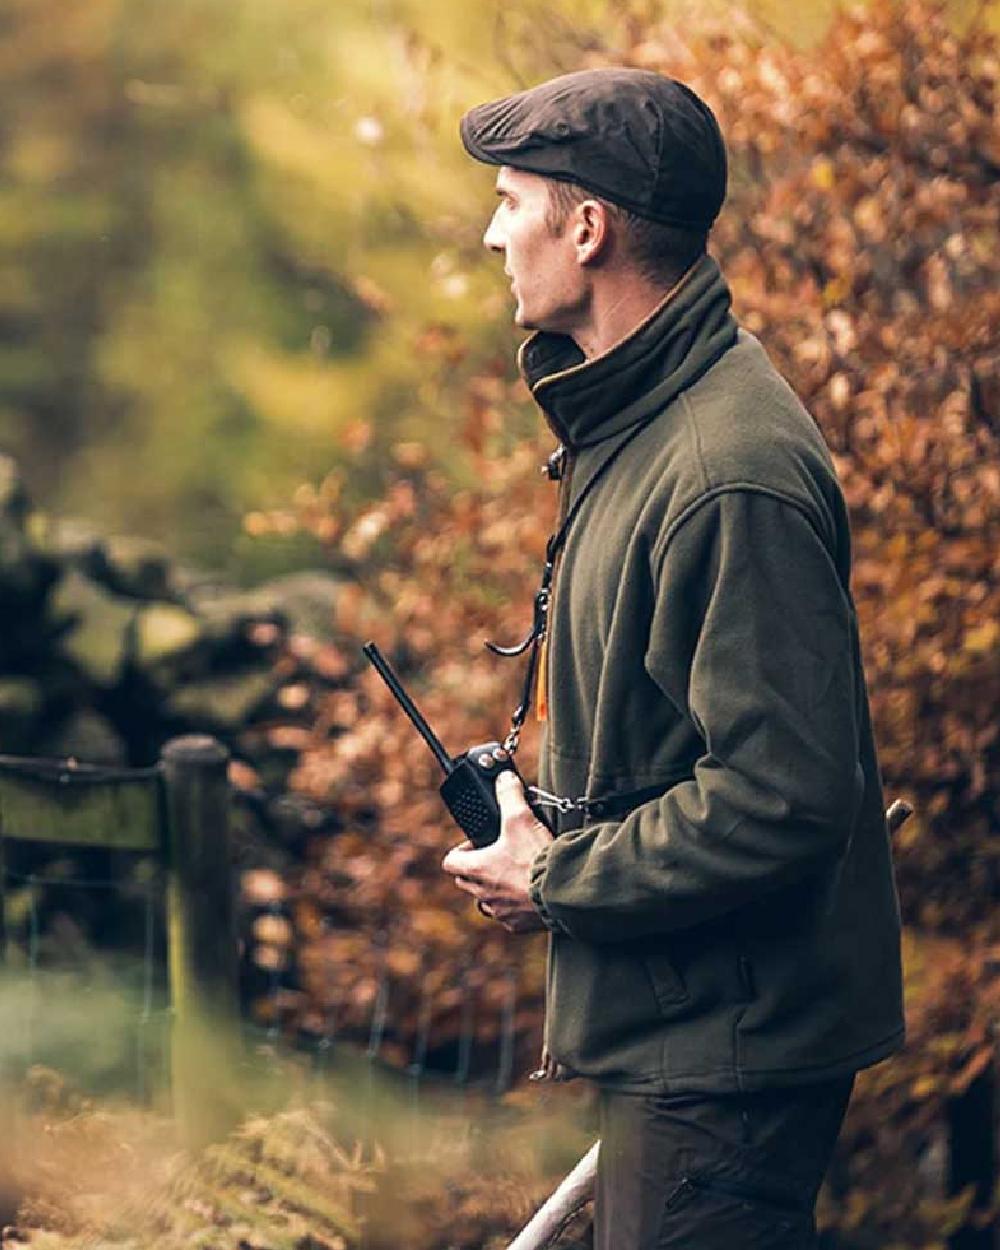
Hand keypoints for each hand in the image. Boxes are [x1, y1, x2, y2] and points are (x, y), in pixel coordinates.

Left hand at [441, 770, 552, 932]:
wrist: (561, 891)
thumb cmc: (536, 859)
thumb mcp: (521, 818)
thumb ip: (510, 796)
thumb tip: (505, 779)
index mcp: (477, 869)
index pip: (451, 862)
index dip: (460, 851)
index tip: (476, 844)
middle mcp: (484, 893)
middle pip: (466, 882)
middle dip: (476, 870)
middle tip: (495, 857)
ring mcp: (500, 911)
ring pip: (486, 902)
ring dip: (494, 890)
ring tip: (512, 877)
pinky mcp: (518, 925)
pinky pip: (509, 917)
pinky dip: (514, 907)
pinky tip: (529, 894)